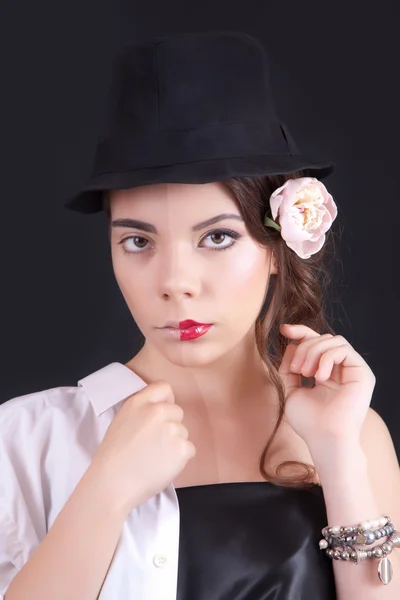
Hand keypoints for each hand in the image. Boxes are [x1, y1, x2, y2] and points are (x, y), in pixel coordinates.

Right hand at [90, 381, 195, 516]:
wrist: (112, 484)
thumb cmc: (113, 457)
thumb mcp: (122, 421)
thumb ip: (142, 411)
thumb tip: (161, 410)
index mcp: (139, 402)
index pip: (164, 387)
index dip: (166, 401)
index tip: (162, 413)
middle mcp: (157, 411)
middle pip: (177, 412)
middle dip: (170, 425)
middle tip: (154, 443)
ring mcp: (171, 429)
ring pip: (183, 432)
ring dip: (174, 444)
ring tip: (154, 458)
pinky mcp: (182, 448)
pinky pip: (189, 449)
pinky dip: (180, 459)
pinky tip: (162, 465)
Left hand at [278, 324, 375, 448]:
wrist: (324, 439)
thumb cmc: (309, 422)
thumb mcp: (290, 390)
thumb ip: (289, 368)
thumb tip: (292, 345)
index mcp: (327, 373)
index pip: (316, 343)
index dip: (300, 332)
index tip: (284, 330)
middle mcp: (342, 369)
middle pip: (322, 338)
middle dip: (304, 347)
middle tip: (296, 369)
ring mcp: (353, 370)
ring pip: (332, 340)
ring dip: (313, 352)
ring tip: (305, 374)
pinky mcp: (362, 373)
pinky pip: (343, 349)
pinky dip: (327, 358)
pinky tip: (320, 377)